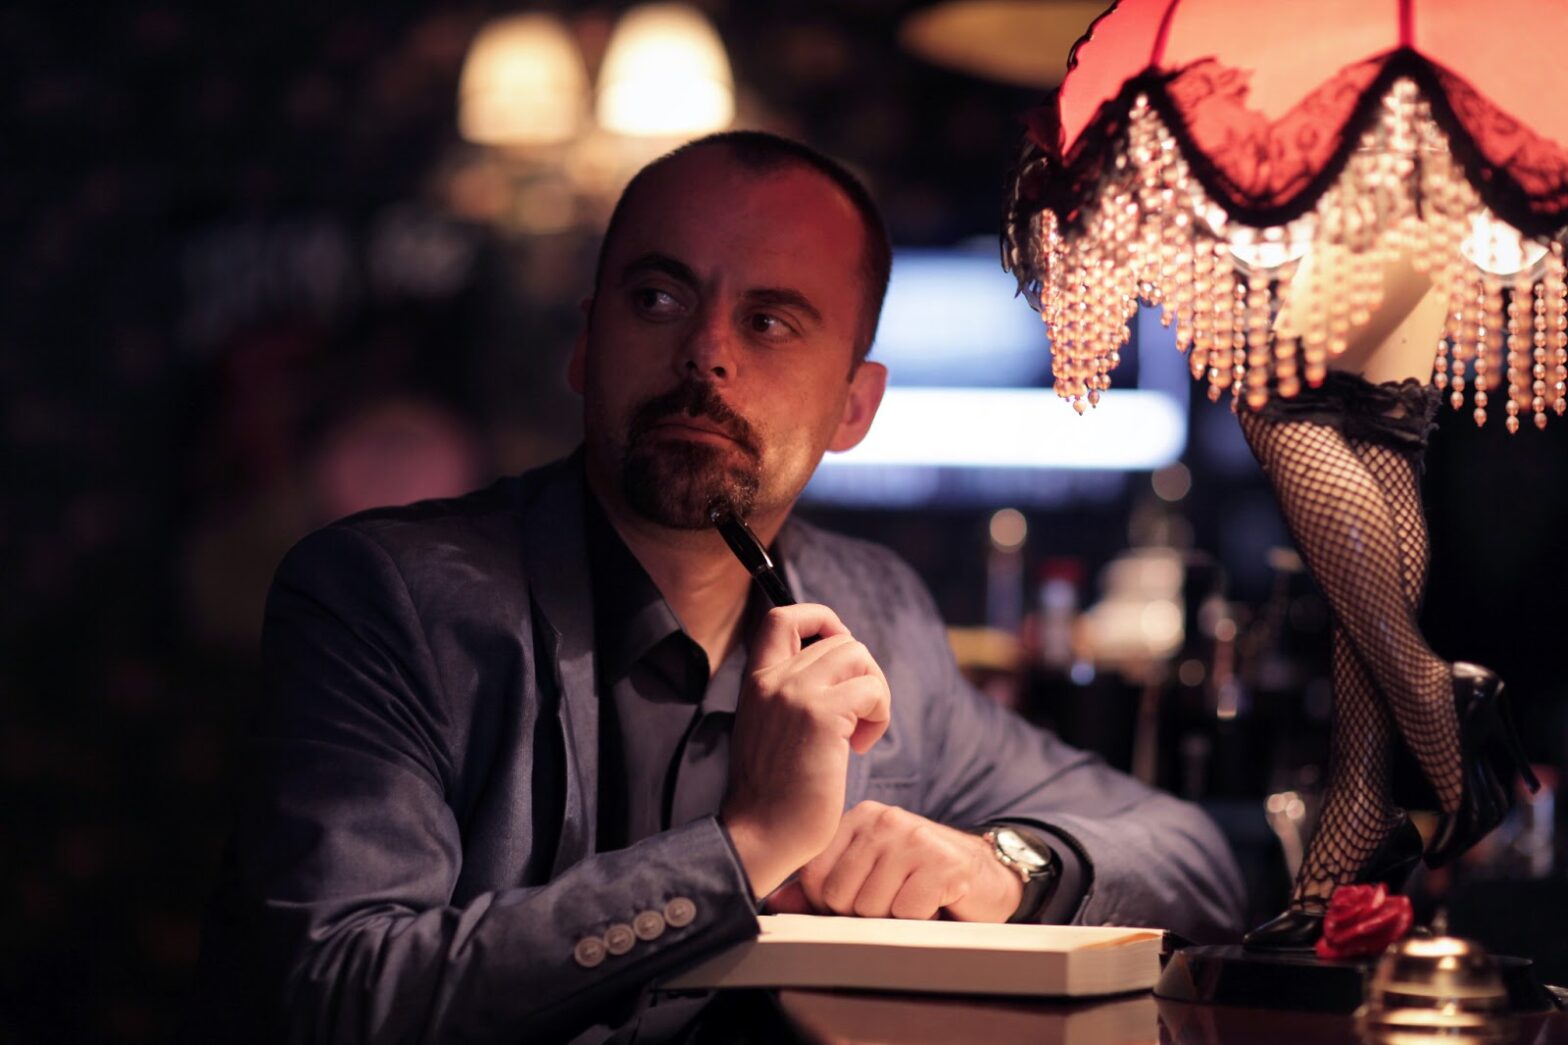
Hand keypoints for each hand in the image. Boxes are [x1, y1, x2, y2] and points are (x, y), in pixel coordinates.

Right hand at [721, 605, 891, 898]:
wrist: (760, 835)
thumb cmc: (774, 793)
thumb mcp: (770, 727)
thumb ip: (791, 694)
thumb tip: (840, 670)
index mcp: (756, 680)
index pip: (781, 616)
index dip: (820, 620)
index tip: (837, 655)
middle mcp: (772, 679)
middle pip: (840, 640)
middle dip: (862, 675)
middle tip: (858, 718)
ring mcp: (795, 693)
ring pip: (858, 656)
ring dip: (874, 692)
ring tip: (860, 732)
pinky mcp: (822, 715)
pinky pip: (871, 690)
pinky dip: (879, 715)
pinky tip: (860, 747)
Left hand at [768, 802, 1024, 922]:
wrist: (985, 877)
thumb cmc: (919, 879)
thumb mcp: (867, 877)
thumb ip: (819, 888)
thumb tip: (775, 901)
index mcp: (858, 819)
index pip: (813, 876)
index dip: (830, 904)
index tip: (860, 899)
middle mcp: (883, 820)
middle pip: (839, 896)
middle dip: (863, 915)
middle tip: (892, 901)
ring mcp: (913, 837)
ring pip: (871, 908)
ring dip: (893, 920)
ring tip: (912, 900)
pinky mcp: (942, 862)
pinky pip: (907, 913)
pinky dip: (920, 920)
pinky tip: (934, 903)